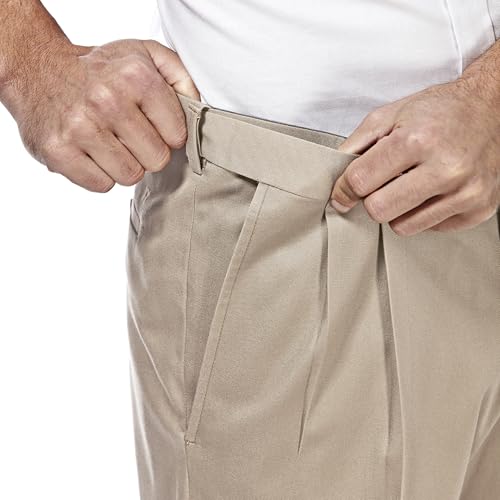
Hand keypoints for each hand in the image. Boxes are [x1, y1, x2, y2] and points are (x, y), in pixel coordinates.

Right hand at [6, 38, 199, 191]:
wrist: (38, 69)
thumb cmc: (101, 69)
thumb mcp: (145, 55)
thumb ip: (180, 77)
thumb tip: (198, 109)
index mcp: (135, 76)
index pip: (177, 136)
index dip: (167, 135)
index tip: (152, 125)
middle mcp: (107, 100)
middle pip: (156, 160)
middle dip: (147, 152)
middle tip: (129, 135)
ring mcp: (79, 127)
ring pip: (130, 176)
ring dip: (124, 165)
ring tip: (109, 142)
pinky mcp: (58, 152)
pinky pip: (102, 185)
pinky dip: (100, 174)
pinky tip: (91, 152)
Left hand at [330, 80, 499, 234]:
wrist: (491, 108)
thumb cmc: (438, 111)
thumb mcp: (388, 115)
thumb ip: (355, 147)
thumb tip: (335, 183)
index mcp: (417, 140)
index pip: (360, 182)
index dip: (345, 188)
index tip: (345, 190)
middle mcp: (446, 168)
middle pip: (379, 210)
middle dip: (372, 198)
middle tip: (383, 183)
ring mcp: (466, 191)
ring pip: (402, 226)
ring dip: (398, 209)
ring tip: (411, 183)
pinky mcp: (479, 208)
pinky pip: (429, 228)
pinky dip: (423, 213)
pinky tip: (433, 190)